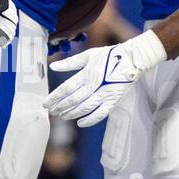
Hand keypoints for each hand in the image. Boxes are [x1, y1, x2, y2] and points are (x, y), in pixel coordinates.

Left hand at [47, 30, 165, 127]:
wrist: (132, 59)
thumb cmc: (110, 55)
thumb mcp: (88, 55)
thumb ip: (70, 62)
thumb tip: (53, 67)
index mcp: (87, 73)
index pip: (66, 88)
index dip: (55, 97)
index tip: (45, 103)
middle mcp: (95, 85)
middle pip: (73, 99)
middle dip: (60, 107)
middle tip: (51, 112)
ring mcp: (105, 94)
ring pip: (85, 108)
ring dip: (72, 113)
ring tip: (62, 116)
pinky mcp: (114, 100)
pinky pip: (101, 113)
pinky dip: (90, 119)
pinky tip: (80, 123)